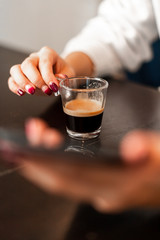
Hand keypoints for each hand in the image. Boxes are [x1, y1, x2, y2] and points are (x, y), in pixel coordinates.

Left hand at [4, 118, 159, 212]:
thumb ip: (152, 150)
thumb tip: (133, 147)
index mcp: (118, 187)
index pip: (72, 177)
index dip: (45, 165)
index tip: (25, 152)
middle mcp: (104, 194)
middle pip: (60, 180)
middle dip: (37, 160)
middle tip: (30, 133)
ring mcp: (101, 193)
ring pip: (63, 180)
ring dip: (45, 161)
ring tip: (39, 136)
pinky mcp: (101, 188)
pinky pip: (71, 179)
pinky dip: (56, 166)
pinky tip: (53, 152)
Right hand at [8, 46, 75, 95]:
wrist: (60, 73)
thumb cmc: (64, 72)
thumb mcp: (68, 73)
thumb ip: (63, 78)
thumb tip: (57, 83)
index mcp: (48, 53)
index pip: (44, 62)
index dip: (48, 76)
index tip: (54, 87)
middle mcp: (35, 57)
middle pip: (28, 64)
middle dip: (36, 79)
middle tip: (45, 90)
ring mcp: (26, 66)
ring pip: (16, 70)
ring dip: (22, 82)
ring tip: (31, 92)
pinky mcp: (21, 76)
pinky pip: (12, 79)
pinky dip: (15, 87)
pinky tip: (22, 93)